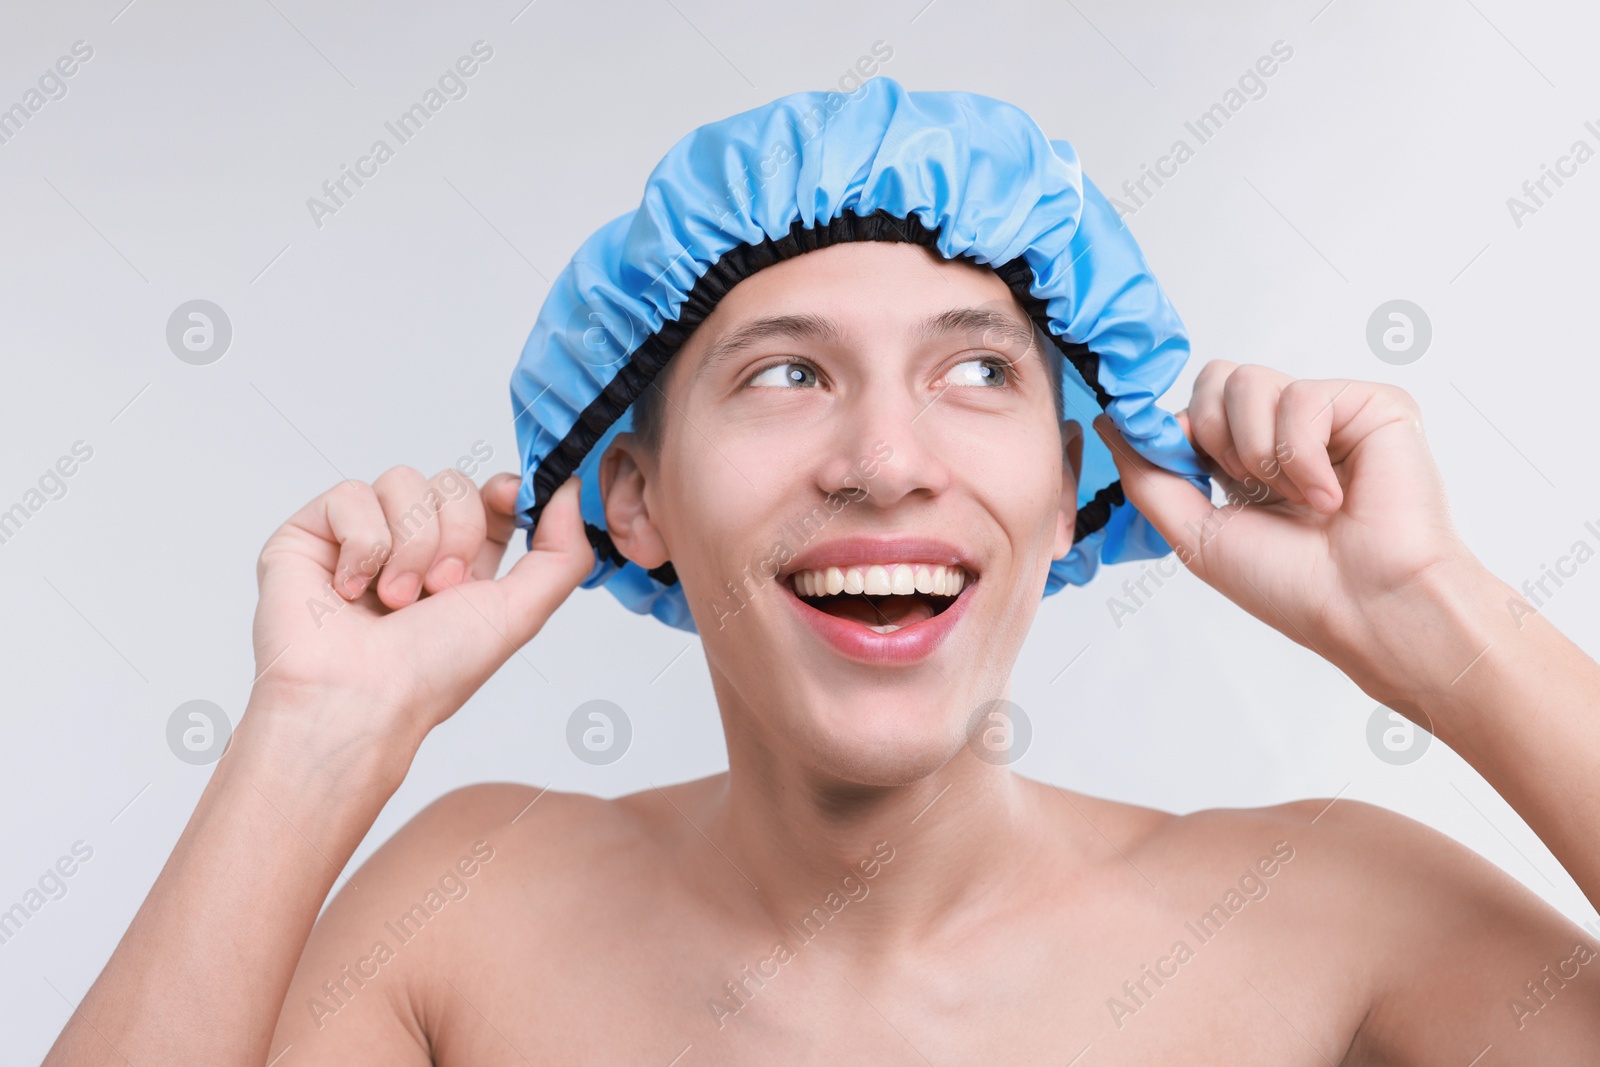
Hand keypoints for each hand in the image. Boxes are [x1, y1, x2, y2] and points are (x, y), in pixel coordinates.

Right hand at [247, 468, 590, 761]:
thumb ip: (563, 553)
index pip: (488, 496)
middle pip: (451, 482)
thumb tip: (571, 490)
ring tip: (392, 600)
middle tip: (438, 591)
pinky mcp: (312, 532)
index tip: (511, 499)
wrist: (357, 698)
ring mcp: (361, 536)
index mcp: (462, 565)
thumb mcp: (521, 612)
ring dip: (409, 545)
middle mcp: (412, 546)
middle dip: (455, 534)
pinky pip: (351, 494)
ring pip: (403, 481)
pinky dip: (361, 545)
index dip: (503, 491)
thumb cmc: (431, 672)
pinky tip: (350, 590)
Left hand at [1097, 361, 1482, 704]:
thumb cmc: (1292, 585)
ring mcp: (1328, 414)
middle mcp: (1285, 432)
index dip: (1177, 435)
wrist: (1364, 606)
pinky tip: (1330, 496)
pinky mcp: (1371, 405)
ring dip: (1256, 452)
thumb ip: (1147, 475)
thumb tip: (1108, 423)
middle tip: (1249, 491)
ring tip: (1294, 498)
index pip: (1192, 407)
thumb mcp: (1195, 532)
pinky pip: (1301, 396)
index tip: (1189, 474)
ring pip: (1249, 381)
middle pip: (1214, 379)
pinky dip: (1301, 455)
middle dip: (1213, 439)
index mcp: (1245, 460)